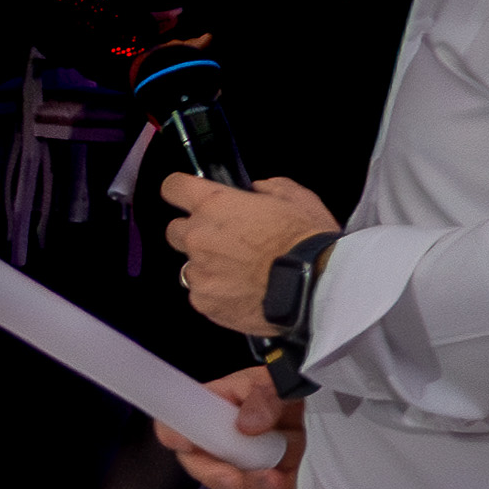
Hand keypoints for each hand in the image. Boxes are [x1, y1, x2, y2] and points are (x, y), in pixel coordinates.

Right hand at [158, 368, 306, 488]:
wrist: (310, 402)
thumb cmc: (279, 387)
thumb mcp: (273, 382)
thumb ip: (262, 398)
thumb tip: (247, 425)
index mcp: (208, 408)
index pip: (175, 421)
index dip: (173, 433)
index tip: (184, 443)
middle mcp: (215, 438)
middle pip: (198, 464)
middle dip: (217, 475)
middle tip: (234, 478)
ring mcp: (237, 460)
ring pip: (230, 483)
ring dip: (251, 485)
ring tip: (274, 479)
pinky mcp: (260, 476)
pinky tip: (284, 479)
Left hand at [166, 171, 339, 335]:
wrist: (315, 289)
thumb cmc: (307, 244)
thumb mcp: (297, 199)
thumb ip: (269, 188)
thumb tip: (257, 190)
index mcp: (215, 205)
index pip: (173, 187)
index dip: (181, 190)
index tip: (187, 196)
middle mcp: (199, 236)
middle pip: (175, 230)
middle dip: (195, 232)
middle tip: (226, 240)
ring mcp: (199, 271)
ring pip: (189, 265)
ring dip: (208, 265)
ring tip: (241, 272)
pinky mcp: (204, 301)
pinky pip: (200, 293)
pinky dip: (216, 292)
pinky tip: (242, 292)